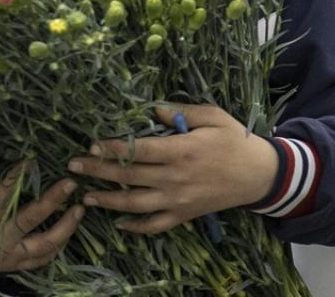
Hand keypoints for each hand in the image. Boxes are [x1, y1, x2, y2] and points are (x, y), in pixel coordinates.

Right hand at [0, 165, 84, 274]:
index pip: (1, 200)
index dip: (15, 180)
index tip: (29, 161)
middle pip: (31, 221)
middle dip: (53, 202)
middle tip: (70, 183)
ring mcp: (6, 255)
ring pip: (43, 246)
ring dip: (65, 229)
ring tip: (80, 210)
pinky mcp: (10, 264)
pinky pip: (39, 260)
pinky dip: (56, 248)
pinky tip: (68, 233)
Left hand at [69, 104, 277, 234]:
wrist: (260, 175)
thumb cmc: (235, 140)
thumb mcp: (212, 116)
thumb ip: (181, 111)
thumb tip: (151, 107)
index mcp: (181, 150)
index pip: (139, 150)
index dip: (113, 149)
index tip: (92, 145)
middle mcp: (176, 178)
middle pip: (130, 176)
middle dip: (98, 171)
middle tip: (73, 166)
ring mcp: (179, 200)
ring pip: (136, 205)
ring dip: (108, 201)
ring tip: (86, 196)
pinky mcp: (185, 214)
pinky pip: (156, 225)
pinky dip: (136, 227)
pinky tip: (118, 223)